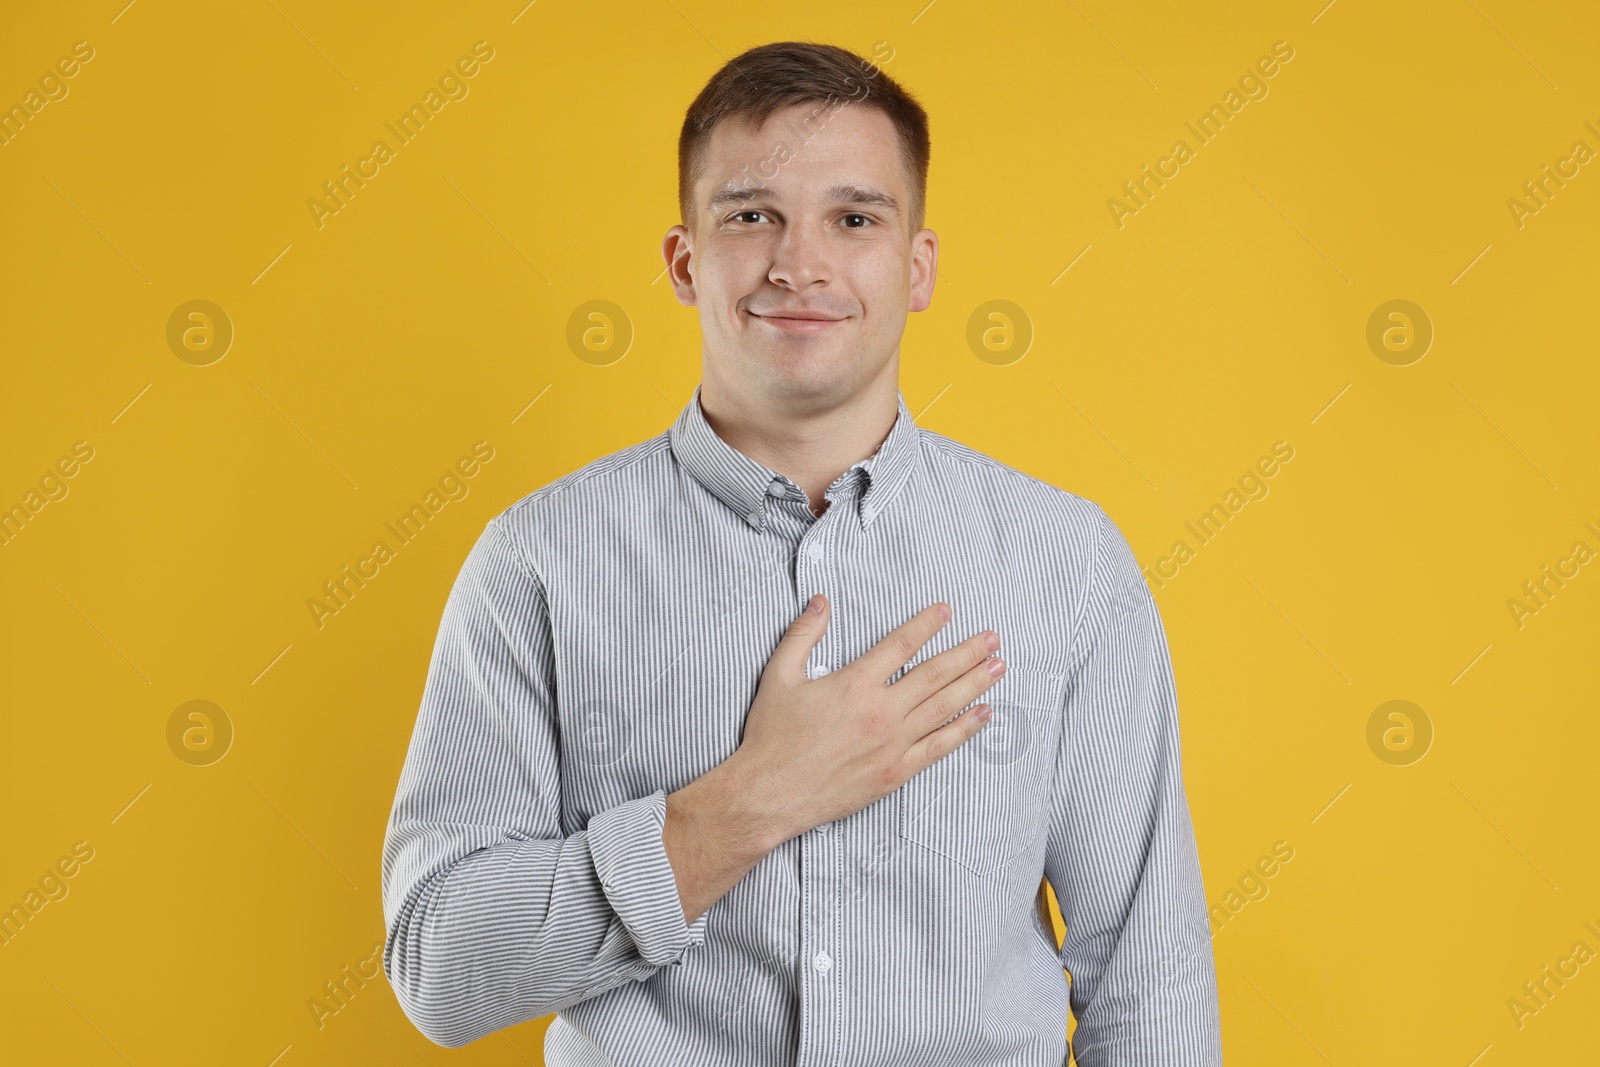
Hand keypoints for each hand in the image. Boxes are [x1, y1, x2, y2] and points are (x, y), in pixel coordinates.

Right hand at [731, 594, 1004, 840]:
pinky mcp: (896, 772)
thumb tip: (821, 601)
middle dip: (967, 653)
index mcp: (854, 683)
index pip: (901, 645)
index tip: (948, 611)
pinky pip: (939, 747)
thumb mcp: (779, 676)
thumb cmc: (771, 737)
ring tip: (998, 667)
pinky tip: (983, 714)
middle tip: (992, 639)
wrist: (770, 794)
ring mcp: (892, 744)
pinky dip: (965, 729)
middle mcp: (880, 711)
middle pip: (935, 674)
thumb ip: (802, 634)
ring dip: (974, 684)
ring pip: (944, 707)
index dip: (927, 625)